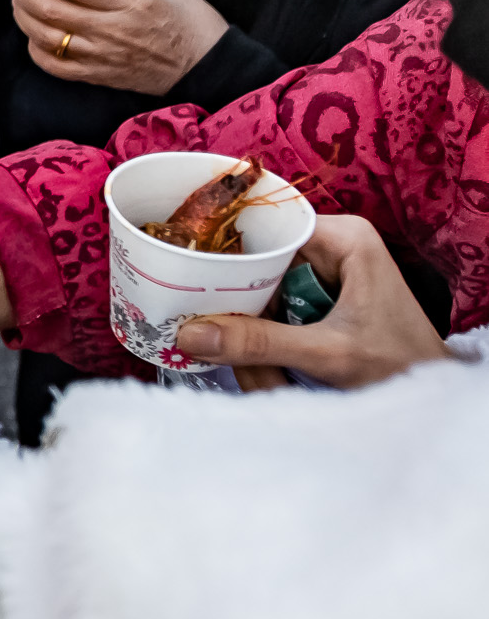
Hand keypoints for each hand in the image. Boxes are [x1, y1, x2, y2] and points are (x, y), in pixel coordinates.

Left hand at [10, 0, 227, 94]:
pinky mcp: (99, 77)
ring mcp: (103, 57)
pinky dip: (36, 49)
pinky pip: (56, 66)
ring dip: (24, 16)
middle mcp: (113, 31)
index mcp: (132, 2)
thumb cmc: (189, 19)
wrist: (206, 66)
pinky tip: (33, 33)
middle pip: (52, 11)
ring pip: (47, 38)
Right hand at [174, 217, 449, 389]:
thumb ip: (259, 343)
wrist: (432, 390)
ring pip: (263, 278)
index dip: (224, 249)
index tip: (186, 274)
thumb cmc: (400, 366)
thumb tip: (188, 335)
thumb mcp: (326, 353)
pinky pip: (275, 296)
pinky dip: (260, 319)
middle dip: (233, 290)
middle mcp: (334, 241)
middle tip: (197, 316)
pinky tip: (247, 340)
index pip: (266, 227)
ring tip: (222, 335)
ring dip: (245, 310)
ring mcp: (329, 266)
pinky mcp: (324, 290)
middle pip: (259, 253)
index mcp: (343, 236)